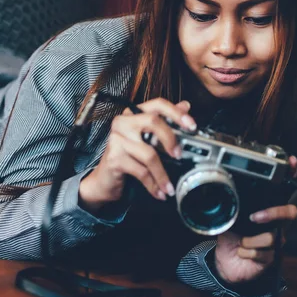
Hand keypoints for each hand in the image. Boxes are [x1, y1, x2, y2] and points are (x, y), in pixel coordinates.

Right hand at [79, 98, 196, 212]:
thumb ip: (165, 123)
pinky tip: (159, 192)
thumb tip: (185, 106)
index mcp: (134, 114)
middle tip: (179, 155)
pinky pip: (141, 171)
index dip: (176, 113)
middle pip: (153, 122)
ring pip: (149, 153)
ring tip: (169, 187)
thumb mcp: (147, 140)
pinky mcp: (114, 158)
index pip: (157, 104)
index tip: (192, 126)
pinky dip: (153, 184)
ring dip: (162, 174)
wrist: (104, 181)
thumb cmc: (127, 158)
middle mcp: (123, 122)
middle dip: (170, 139)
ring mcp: (116, 139)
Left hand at [214, 156, 296, 283]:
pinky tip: (241, 252)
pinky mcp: (271, 258)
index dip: (291, 176)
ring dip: (251, 240)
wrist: (226, 263)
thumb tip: (220, 195)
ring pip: (274, 237)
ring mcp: (275, 242)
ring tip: (240, 242)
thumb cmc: (231, 237)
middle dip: (275, 213)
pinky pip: (264, 254)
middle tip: (255, 217)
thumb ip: (230, 205)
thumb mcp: (228, 217)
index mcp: (266, 212)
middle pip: (290, 213)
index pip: (284, 192)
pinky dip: (247, 253)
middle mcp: (275, 225)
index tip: (291, 162)